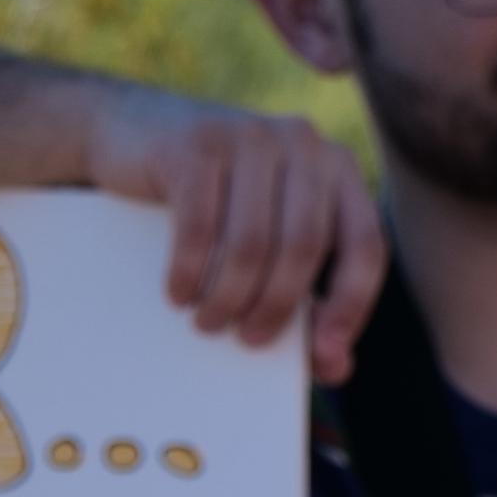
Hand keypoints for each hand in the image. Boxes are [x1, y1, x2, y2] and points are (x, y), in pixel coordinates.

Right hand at [74, 80, 384, 375]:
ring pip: (252, 242)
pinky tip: (179, 293)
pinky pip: (200, 225)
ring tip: (208, 323)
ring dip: (228, 297)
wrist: (129, 131)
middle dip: (276, 307)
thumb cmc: (211, 200)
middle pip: (306, 247)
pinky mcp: (197, 143)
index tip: (323, 355)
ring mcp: (250, 136)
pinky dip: (188, 271)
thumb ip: (307, 300)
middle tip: (248, 341)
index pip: (366, 244)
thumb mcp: (266, 241)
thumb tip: (335, 365)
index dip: (352, 305)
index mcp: (336, 169)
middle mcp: (303, 144)